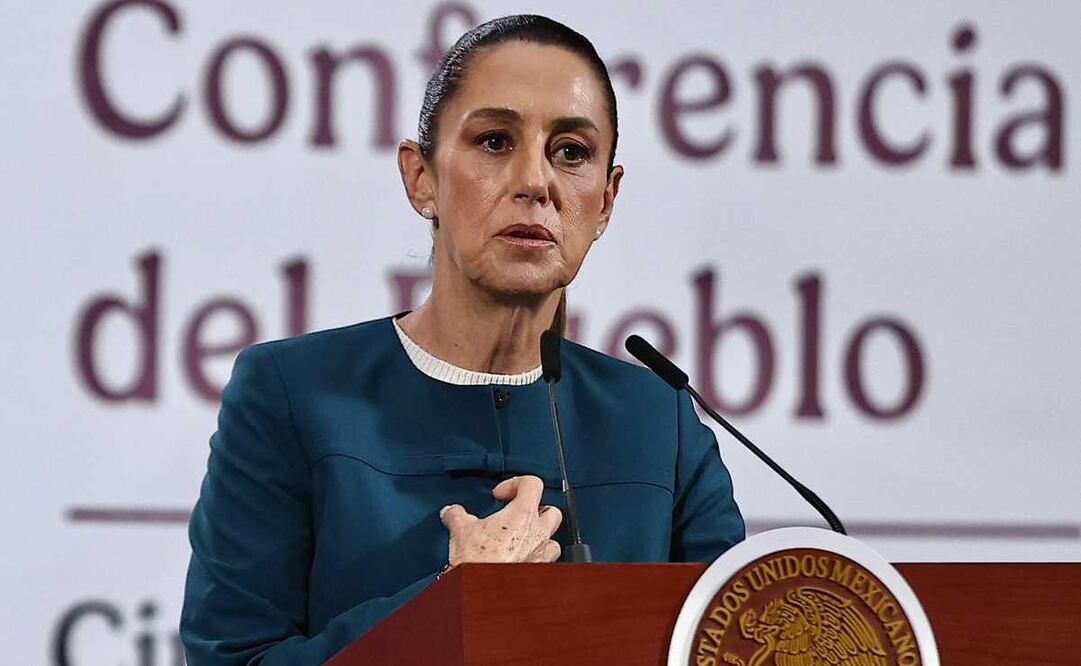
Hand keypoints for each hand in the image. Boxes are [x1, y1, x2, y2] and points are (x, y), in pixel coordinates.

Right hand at [440, 475, 562, 565]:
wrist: (481, 591)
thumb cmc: (478, 561)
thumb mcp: (461, 530)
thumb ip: (457, 515)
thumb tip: (451, 512)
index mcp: (523, 514)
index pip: (533, 483)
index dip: (516, 483)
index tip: (501, 494)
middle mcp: (538, 534)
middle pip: (551, 511)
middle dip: (536, 510)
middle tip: (516, 515)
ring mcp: (542, 555)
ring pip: (553, 539)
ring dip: (540, 537)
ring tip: (520, 540)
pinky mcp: (539, 574)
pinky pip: (546, 563)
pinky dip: (536, 560)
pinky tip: (520, 562)